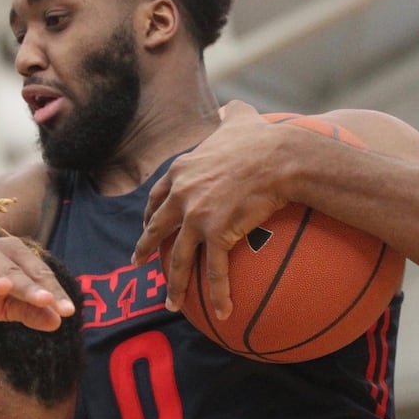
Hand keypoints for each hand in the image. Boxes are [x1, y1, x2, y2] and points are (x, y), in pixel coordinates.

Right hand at [0, 234, 75, 328]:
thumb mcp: (3, 304)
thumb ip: (29, 310)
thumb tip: (57, 321)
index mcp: (11, 253)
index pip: (36, 272)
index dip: (52, 291)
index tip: (68, 311)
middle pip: (10, 270)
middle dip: (28, 286)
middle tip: (45, 300)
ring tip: (2, 288)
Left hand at [133, 100, 291, 318]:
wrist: (282, 156)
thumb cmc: (264, 138)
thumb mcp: (240, 118)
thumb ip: (230, 115)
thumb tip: (230, 107)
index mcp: (182, 170)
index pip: (157, 196)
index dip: (150, 214)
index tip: (147, 225)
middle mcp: (182, 195)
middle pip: (157, 228)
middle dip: (145, 248)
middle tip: (137, 263)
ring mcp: (196, 216)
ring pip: (178, 258)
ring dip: (173, 284)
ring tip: (171, 303)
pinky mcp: (216, 234)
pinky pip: (213, 271)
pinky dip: (215, 294)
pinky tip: (220, 312)